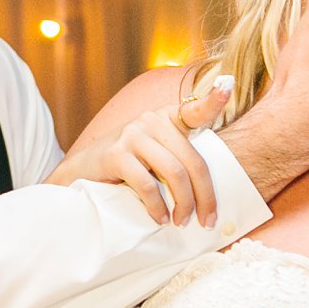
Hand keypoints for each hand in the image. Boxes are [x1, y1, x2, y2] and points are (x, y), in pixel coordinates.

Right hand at [55, 76, 230, 226]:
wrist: (80, 173)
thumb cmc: (124, 168)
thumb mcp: (153, 154)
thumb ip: (176, 157)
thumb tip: (208, 194)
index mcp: (166, 118)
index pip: (194, 110)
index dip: (213, 99)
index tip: (228, 84)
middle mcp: (151, 121)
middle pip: (192, 160)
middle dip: (204, 196)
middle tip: (207, 221)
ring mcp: (133, 135)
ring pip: (173, 173)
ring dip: (183, 204)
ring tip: (181, 222)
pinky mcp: (116, 154)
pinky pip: (147, 184)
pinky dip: (157, 206)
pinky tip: (160, 219)